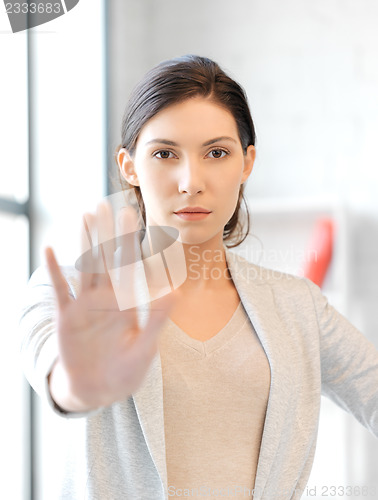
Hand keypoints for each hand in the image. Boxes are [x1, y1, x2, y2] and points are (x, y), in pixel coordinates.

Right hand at [45, 200, 180, 411]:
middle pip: (106, 259)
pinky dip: (55, 271)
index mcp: (126, 302)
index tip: (133, 216)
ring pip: (84, 267)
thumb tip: (176, 290)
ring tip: (84, 217)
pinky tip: (50, 249)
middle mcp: (105, 298)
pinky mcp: (66, 316)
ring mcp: (85, 305)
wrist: (99, 389)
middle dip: (106, 233)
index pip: (128, 265)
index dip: (130, 241)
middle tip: (105, 204)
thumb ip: (157, 318)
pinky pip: (60, 289)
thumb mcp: (145, 346)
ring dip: (83, 242)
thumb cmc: (125, 370)